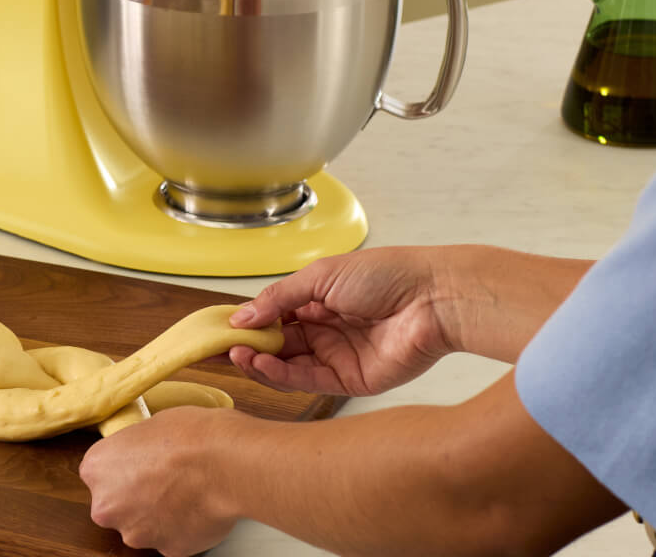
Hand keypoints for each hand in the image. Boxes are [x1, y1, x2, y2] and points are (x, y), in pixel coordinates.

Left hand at [80, 406, 240, 555]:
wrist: (227, 463)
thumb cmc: (191, 435)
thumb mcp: (150, 424)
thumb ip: (135, 449)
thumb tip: (143, 454)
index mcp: (97, 468)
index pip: (99, 471)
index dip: (123, 465)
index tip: (141, 460)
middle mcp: (108, 506)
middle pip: (115, 503)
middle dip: (136, 494)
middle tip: (165, 477)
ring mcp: (136, 533)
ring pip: (142, 525)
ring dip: (158, 514)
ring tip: (186, 491)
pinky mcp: (167, 550)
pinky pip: (170, 538)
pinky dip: (181, 527)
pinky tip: (198, 506)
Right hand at [227, 247, 451, 396]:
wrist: (433, 298)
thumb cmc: (387, 275)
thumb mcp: (321, 275)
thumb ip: (279, 298)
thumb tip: (242, 315)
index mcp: (321, 300)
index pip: (276, 315)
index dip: (250, 322)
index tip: (224, 326)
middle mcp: (327, 330)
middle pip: (279, 343)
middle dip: (249, 345)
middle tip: (223, 346)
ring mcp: (337, 356)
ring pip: (288, 365)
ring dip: (260, 361)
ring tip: (237, 353)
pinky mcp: (350, 381)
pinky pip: (308, 381)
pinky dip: (280, 374)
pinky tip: (261, 362)